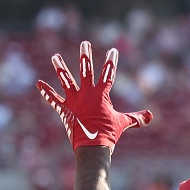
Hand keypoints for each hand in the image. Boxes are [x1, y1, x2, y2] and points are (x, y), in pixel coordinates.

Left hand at [37, 41, 151, 150]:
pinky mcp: (65, 110)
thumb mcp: (124, 123)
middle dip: (85, 56)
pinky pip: (53, 100)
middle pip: (86, 70)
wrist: (93, 146)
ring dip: (60, 68)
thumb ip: (136, 118)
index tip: (113, 50)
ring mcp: (74, 100)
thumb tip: (151, 116)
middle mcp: (87, 93)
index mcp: (101, 95)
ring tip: (55, 56)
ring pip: (66, 80)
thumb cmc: (109, 133)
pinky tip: (38, 83)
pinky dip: (46, 92)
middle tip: (84, 43)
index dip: (111, 62)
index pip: (108, 74)